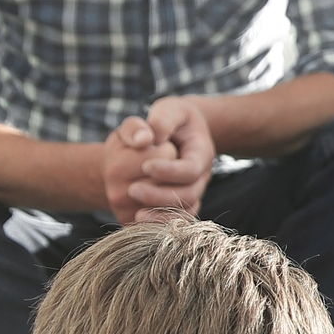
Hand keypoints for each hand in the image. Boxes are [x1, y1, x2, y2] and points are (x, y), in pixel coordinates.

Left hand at [103, 97, 215, 223]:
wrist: (178, 133)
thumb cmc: (172, 119)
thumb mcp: (169, 109)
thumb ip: (159, 120)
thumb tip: (144, 140)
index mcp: (201, 152)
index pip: (191, 169)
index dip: (169, 171)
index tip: (145, 165)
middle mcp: (201, 176)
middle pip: (188, 194)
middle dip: (160, 195)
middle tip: (132, 189)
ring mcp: (193, 191)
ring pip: (184, 212)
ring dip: (161, 215)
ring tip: (137, 214)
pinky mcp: (181, 204)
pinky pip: (176, 221)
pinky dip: (160, 224)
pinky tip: (139, 222)